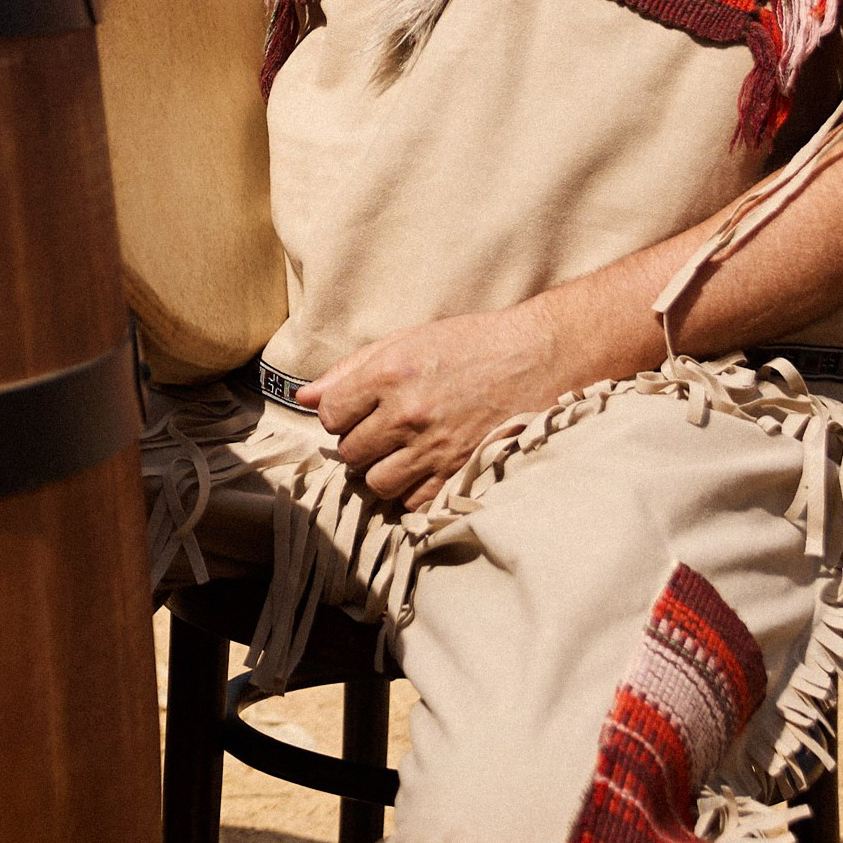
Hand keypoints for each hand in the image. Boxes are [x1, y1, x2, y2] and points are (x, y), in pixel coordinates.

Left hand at [295, 309, 565, 509]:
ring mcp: (435, 448)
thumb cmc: (471, 344)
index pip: (329, 415)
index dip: (339, 414)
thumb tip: (303, 396)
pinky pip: (413, 501)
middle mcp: (408, 413)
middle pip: (350, 453)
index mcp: (390, 373)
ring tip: (402, 451)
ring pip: (376, 483)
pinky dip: (412, 489)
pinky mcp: (459, 473)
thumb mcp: (408, 341)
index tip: (357, 410)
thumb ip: (351, 370)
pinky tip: (425, 467)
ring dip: (382, 470)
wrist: (539, 358)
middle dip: (360, 443)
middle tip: (383, 430)